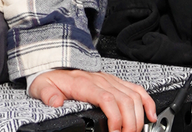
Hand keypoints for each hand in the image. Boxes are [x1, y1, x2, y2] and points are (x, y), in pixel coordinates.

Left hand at [28, 69, 156, 131]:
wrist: (51, 65)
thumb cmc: (49, 78)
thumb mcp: (41, 87)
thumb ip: (47, 94)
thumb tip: (55, 102)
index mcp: (82, 82)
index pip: (107, 98)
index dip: (115, 117)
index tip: (114, 131)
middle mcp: (99, 79)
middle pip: (124, 100)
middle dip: (130, 122)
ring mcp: (109, 79)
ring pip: (133, 96)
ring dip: (139, 116)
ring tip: (134, 131)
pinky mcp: (115, 81)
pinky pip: (136, 89)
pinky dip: (147, 102)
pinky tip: (150, 116)